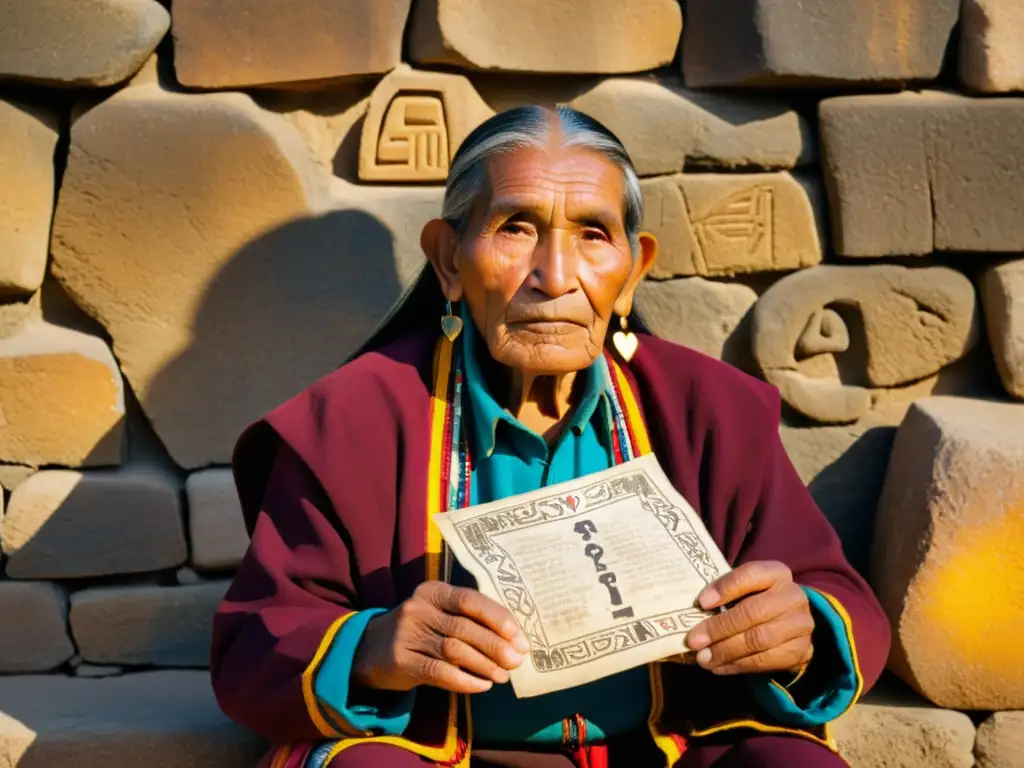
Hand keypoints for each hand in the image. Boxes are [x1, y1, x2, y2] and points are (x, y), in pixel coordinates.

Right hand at [351, 581, 528, 694]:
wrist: (370, 648)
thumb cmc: (419, 630)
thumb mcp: (439, 614)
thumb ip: (470, 620)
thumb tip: (514, 640)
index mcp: (434, 591)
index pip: (471, 600)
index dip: (498, 619)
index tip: (520, 638)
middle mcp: (419, 608)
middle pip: (464, 627)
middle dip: (495, 645)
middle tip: (516, 661)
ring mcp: (407, 633)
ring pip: (454, 650)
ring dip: (483, 665)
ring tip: (502, 676)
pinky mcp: (401, 660)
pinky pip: (438, 672)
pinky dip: (464, 680)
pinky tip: (481, 685)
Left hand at [685, 561, 813, 676]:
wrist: (790, 623)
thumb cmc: (756, 601)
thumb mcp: (744, 590)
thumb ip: (724, 595)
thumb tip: (693, 612)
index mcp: (776, 573)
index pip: (750, 574)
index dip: (725, 588)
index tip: (701, 603)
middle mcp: (793, 596)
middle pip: (752, 612)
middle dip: (719, 628)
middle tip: (694, 641)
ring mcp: (801, 625)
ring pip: (758, 640)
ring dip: (725, 651)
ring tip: (703, 659)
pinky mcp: (802, 651)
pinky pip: (766, 661)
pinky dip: (738, 665)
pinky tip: (720, 667)